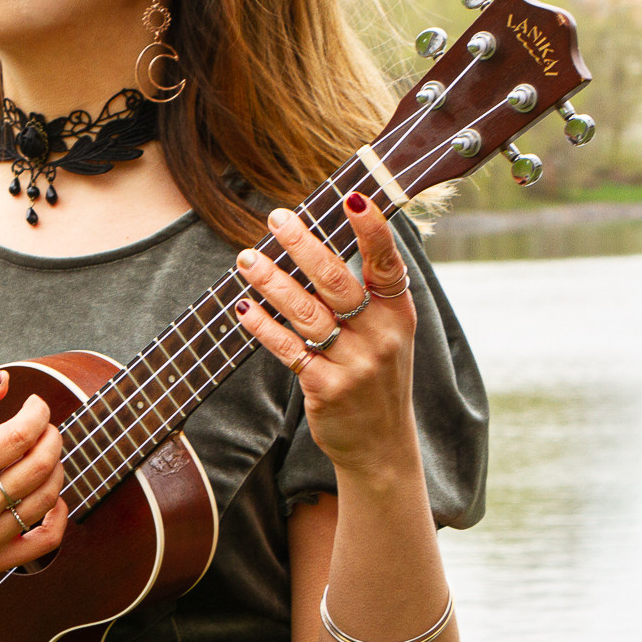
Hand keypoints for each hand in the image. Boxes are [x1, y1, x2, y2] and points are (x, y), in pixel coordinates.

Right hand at [0, 371, 68, 586]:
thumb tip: (1, 383)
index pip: (15, 438)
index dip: (36, 414)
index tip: (35, 404)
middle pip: (37, 467)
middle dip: (50, 437)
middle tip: (44, 427)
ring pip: (46, 498)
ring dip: (54, 467)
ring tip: (43, 454)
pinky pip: (46, 541)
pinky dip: (59, 515)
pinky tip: (51, 495)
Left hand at [233, 193, 418, 476]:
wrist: (381, 444)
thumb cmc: (377, 375)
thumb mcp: (388, 332)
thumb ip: (367, 292)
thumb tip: (324, 240)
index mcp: (397, 312)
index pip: (386, 263)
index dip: (372, 230)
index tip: (352, 197)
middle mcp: (380, 334)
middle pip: (336, 281)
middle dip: (303, 246)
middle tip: (276, 218)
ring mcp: (354, 363)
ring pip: (306, 312)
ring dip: (272, 282)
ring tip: (245, 258)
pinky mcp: (326, 387)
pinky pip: (288, 350)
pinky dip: (263, 327)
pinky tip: (243, 308)